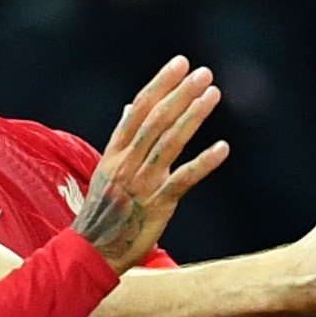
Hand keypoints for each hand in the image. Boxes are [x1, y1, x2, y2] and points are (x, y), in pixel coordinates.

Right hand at [74, 57, 228, 270]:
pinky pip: (183, 179)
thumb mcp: (105, 172)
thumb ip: (121, 140)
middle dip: (180, 93)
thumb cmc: (102, 213)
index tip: (180, 63)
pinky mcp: (158, 205)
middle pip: (157, 120)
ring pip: (170, 142)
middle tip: (203, 72)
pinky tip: (223, 147)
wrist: (92, 252)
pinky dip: (203, 162)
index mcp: (115, 152)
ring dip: (193, 116)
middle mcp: (128, 163)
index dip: (161, 84)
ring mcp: (143, 183)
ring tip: (213, 94)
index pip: (139, 109)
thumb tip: (130, 109)